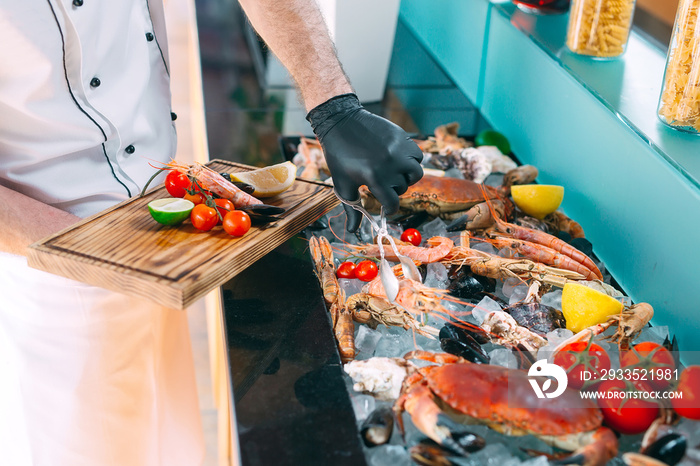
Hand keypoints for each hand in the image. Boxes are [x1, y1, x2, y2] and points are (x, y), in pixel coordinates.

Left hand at [307, 94, 422, 231]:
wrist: (342, 122)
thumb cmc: (339, 156)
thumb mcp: (343, 184)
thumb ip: (352, 209)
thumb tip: (354, 230)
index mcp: (373, 178)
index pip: (392, 204)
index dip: (390, 209)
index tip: (386, 206)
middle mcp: (389, 165)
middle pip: (402, 189)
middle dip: (393, 189)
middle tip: (382, 182)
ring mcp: (398, 150)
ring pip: (416, 174)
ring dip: (407, 177)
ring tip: (395, 172)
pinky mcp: (403, 138)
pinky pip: (418, 156)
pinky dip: (412, 160)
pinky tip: (399, 159)